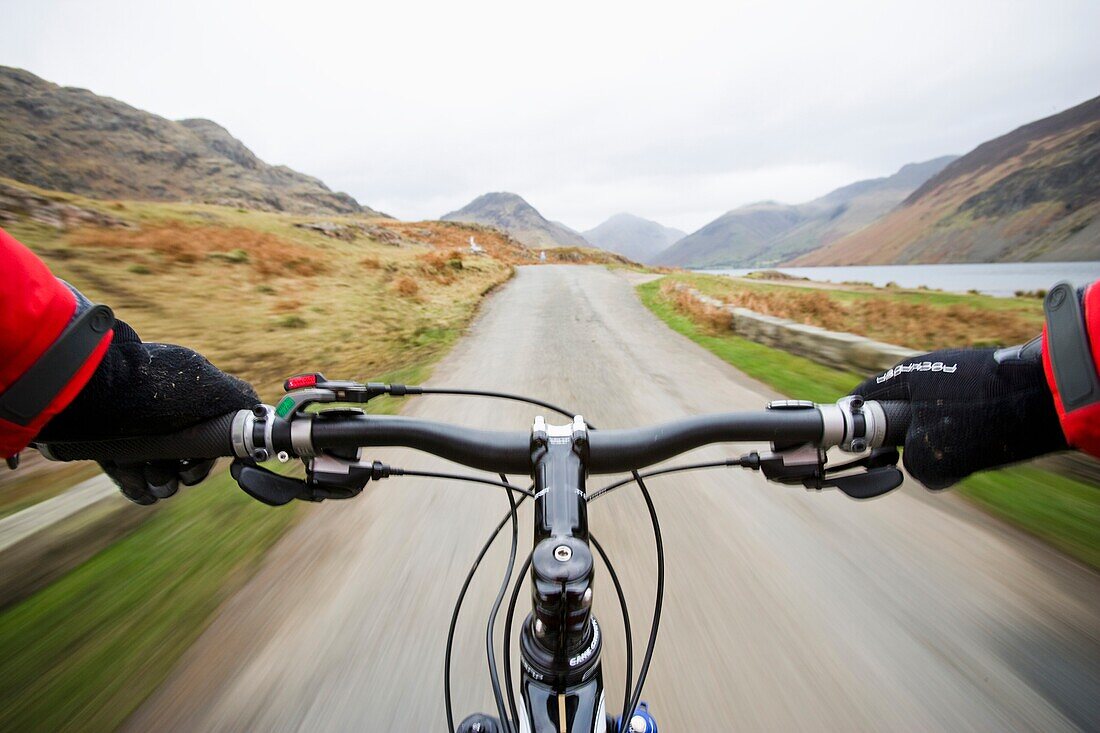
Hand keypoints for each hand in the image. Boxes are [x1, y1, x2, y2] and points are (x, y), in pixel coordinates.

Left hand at [36, 319, 257, 503]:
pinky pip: (134, 484)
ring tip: (150, 471)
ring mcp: (139, 440)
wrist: (95, 394)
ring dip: (161, 481)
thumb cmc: (154, 389)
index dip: (207, 458)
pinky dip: (138, 488)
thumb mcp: (209, 385)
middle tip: (177, 470)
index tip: (199, 462)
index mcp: (190, 404)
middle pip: (187, 464)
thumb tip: (261, 411)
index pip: (210, 441)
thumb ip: (239, 398)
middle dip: (185, 471)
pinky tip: (137, 481)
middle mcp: (166, 422)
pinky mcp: (114, 456)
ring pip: (162, 477)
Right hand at [850, 339, 1066, 488]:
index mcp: (906, 375)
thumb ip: (914, 465)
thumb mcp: (935, 455)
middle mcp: (929, 371)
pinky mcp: (985, 390)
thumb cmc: (985, 418)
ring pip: (932, 421)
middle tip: (910, 462)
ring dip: (938, 444)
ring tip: (956, 460)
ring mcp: (958, 378)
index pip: (863, 398)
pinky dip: (963, 439)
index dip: (854, 425)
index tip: (849, 447)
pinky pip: (960, 420)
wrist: (1052, 397)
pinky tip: (978, 452)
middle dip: (904, 442)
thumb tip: (921, 468)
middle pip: (898, 412)